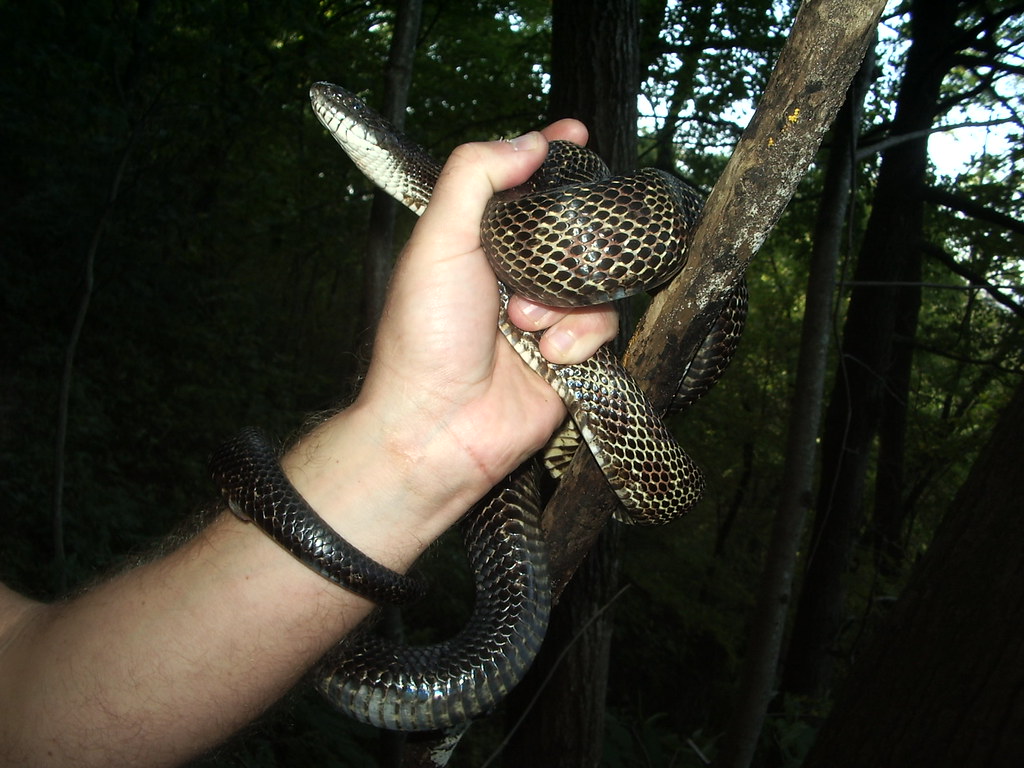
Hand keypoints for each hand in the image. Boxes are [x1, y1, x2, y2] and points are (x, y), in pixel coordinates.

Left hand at [283, 120, 617, 558]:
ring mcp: (548, 317)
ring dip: (563, 299)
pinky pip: (605, 326)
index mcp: (481, 244)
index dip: (550, 158)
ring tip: (524, 323)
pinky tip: (549, 356)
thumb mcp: (438, 241)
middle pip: (571, 230)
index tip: (576, 134)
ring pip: (595, 279)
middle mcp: (517, 277)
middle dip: (563, 245)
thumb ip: (475, 178)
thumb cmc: (425, 335)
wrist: (438, 427)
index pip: (523, 187)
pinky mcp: (574, 358)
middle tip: (539, 267)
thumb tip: (529, 141)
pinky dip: (579, 337)